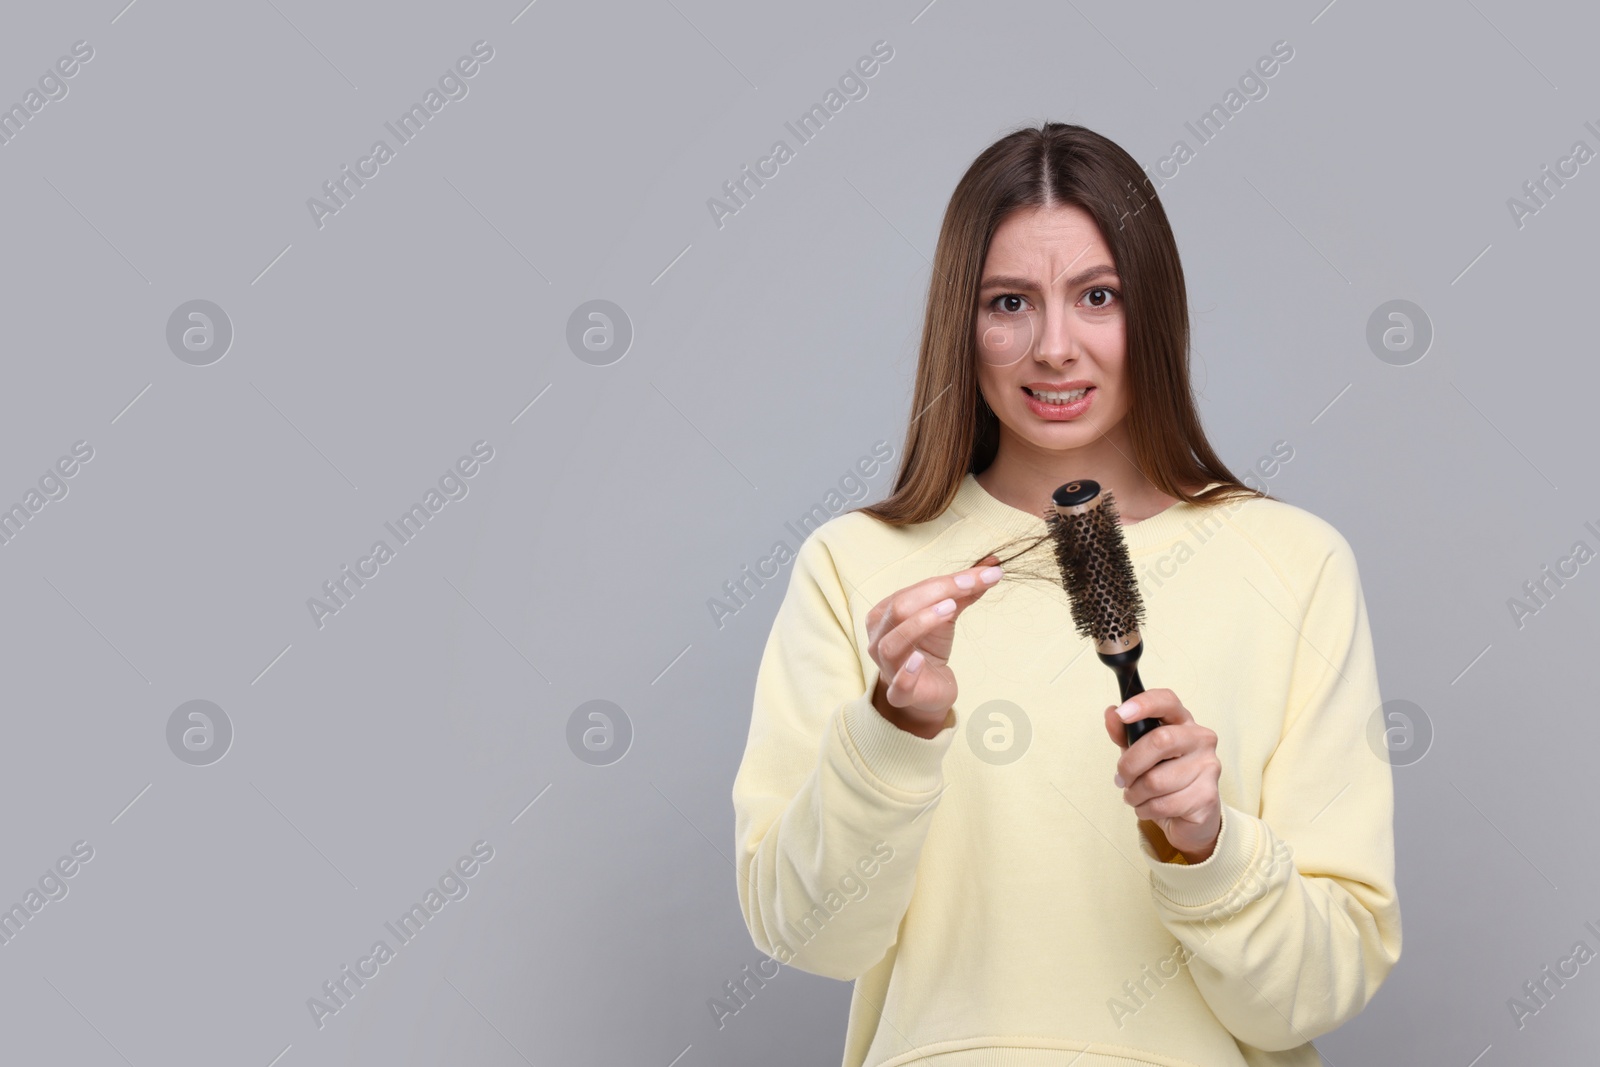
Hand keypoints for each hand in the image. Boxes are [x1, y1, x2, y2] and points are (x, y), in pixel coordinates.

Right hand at [866, 555, 1004, 737]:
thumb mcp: (946, 615)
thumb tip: (992, 566)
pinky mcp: (901, 695)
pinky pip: (898, 684)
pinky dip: (907, 673)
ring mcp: (887, 667)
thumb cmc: (929, 648)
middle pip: (899, 610)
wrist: (927, 690)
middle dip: (935, 594)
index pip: (912, 591)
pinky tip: (920, 660)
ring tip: (949, 609)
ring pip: (892, 643)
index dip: (945, 581)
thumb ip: (964, 592)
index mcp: (884, 614)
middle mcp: (879, 638)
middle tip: (968, 586)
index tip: (981, 575)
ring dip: (920, 624)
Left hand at [1102, 689, 1221, 862]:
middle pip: (1160, 741)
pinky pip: (1163, 804)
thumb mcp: (1139, 752)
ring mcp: (1209, 767)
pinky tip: (1150, 807)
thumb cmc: (1163, 777)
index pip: (1167, 701)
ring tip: (1136, 796)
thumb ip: (1124, 733)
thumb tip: (1111, 713)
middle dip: (1130, 764)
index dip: (1144, 704)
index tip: (1122, 714)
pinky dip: (1146, 809)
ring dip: (1135, 794)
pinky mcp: (1207, 796)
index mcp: (1183, 722)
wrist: (1190, 818)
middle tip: (1121, 779)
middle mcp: (1201, 739)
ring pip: (1156, 780)